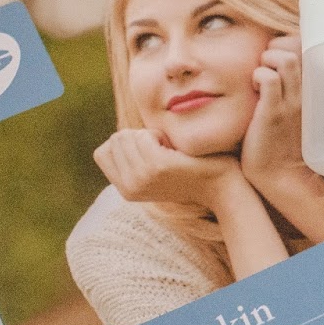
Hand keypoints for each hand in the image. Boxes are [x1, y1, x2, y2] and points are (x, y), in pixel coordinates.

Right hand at [94, 128, 243, 210]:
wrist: (222, 186)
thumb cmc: (192, 170)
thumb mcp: (154, 170)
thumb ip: (133, 160)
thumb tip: (117, 138)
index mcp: (126, 190)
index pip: (101, 153)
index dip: (126, 144)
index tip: (150, 152)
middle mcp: (129, 188)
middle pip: (115, 140)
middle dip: (139, 136)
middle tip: (165, 151)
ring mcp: (141, 178)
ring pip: (126, 136)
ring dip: (150, 134)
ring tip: (170, 151)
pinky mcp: (156, 168)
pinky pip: (142, 136)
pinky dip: (159, 134)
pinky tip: (176, 150)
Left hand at [241, 34, 313, 194]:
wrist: (281, 176)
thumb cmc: (282, 141)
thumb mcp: (295, 109)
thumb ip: (290, 87)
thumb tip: (272, 65)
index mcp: (314, 90)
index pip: (309, 47)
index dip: (289, 43)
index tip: (275, 59)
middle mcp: (309, 93)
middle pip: (299, 46)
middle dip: (276, 46)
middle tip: (264, 64)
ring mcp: (293, 103)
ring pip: (286, 59)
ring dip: (267, 58)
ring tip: (260, 75)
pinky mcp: (274, 113)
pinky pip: (269, 79)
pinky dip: (257, 75)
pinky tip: (253, 88)